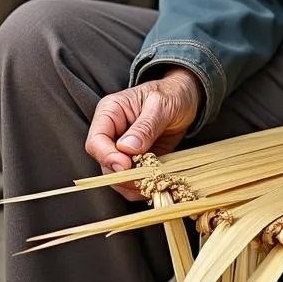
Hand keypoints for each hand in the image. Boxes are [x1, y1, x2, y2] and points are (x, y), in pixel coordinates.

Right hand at [84, 67, 202, 200]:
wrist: (186, 98)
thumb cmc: (172, 93)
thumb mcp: (162, 104)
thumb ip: (146, 125)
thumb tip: (127, 148)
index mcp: (110, 113)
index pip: (96, 141)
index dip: (107, 157)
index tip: (126, 165)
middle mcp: (112, 134)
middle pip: (105, 164)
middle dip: (123, 176)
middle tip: (145, 178)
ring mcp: (122, 150)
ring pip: (117, 178)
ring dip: (133, 185)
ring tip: (154, 182)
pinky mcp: (136, 162)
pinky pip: (132, 182)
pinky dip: (142, 188)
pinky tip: (157, 185)